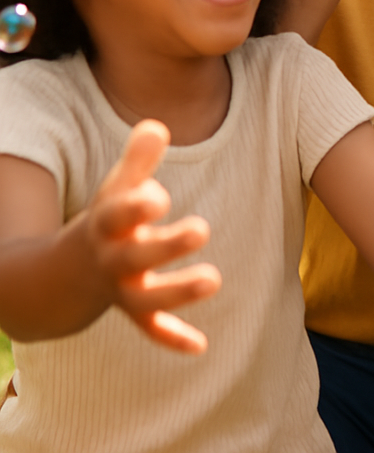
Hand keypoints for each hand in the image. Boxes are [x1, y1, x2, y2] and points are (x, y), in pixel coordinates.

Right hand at [86, 120, 220, 353]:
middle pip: (135, 256)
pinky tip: (200, 346)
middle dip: (166, 246)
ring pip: (145, 298)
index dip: (138, 204)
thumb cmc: (108, 218)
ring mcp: (121, 289)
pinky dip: (171, 338)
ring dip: (177, 291)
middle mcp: (112, 258)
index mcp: (107, 224)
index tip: (161, 196)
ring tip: (213, 279)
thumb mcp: (117, 187)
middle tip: (202, 229)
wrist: (63, 274)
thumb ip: (138, 158)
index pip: (118, 213)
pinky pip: (150, 328)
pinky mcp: (134, 310)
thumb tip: (157, 125)